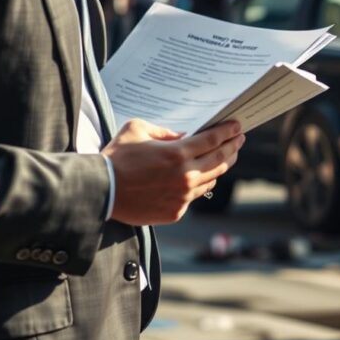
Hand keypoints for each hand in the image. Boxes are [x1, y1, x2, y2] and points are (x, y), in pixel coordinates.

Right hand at [105, 119, 244, 225]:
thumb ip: (163, 131)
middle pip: (220, 159)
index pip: (213, 140)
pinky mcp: (175, 212)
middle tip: (239, 139)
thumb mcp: (137, 130)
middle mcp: (185, 176)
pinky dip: (202, 183)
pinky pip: (196, 195)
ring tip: (227, 156)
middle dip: (233, 147)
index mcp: (177, 154)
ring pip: (212, 179)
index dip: (228, 131)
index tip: (237, 126)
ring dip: (222, 166)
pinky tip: (205, 176)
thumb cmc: (116, 158)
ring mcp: (182, 197)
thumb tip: (183, 136)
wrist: (100, 191)